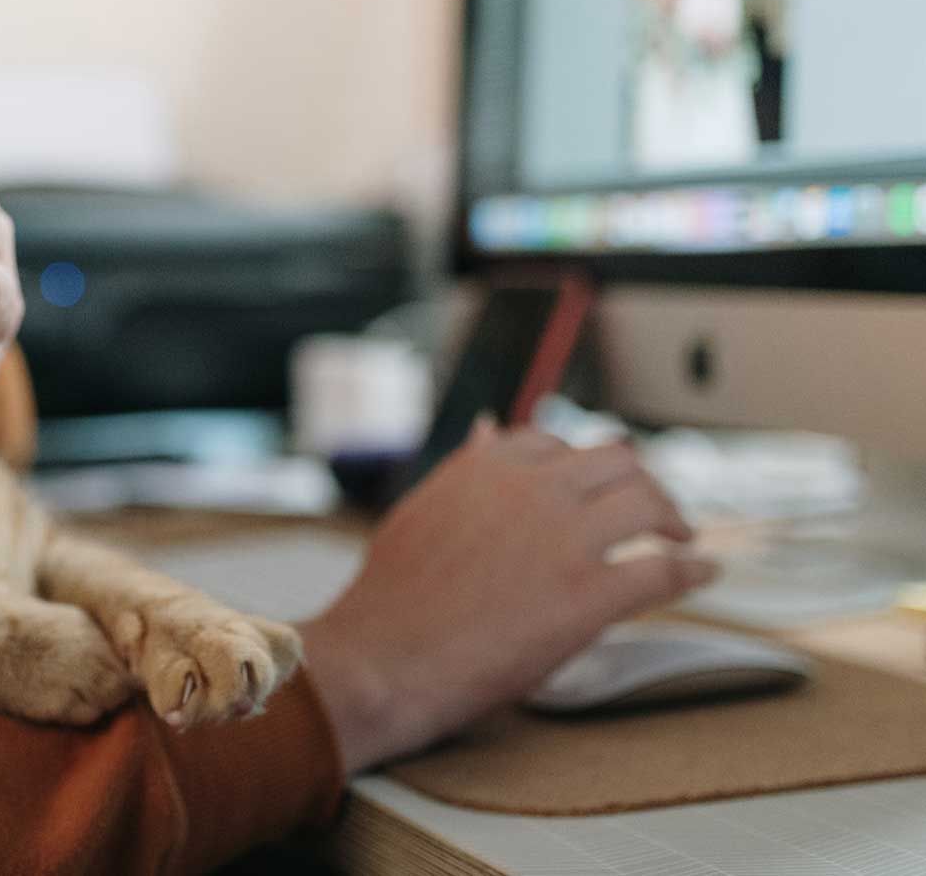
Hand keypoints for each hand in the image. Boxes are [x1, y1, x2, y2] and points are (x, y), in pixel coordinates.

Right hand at [298, 421, 717, 773]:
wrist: (384, 659)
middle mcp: (532, 491)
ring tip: (683, 536)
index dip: (585, 466)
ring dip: (674, 518)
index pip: (557, 443)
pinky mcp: (590, 596)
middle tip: (655, 510)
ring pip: (648, 503)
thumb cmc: (392, 598)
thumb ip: (464, 470)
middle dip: (642, 482)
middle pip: (617, 462)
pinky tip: (704, 573)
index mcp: (488, 468)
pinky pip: (662, 571)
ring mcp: (564, 540)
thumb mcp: (421, 512)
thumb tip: (488, 429)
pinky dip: (692, 570)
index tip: (597, 485)